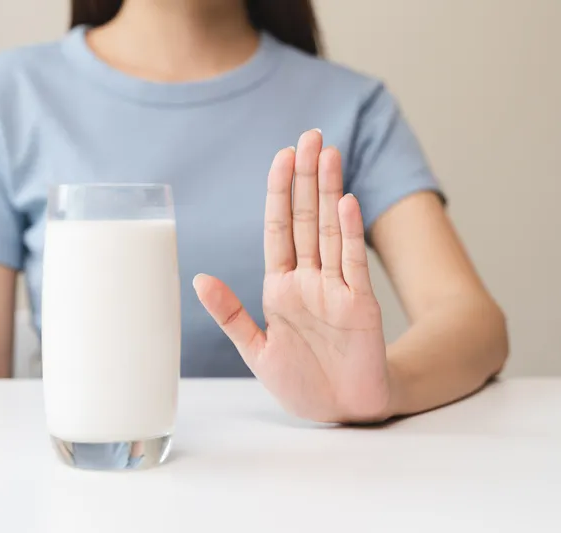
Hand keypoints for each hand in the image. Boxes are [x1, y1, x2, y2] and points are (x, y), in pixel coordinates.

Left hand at [194, 130, 392, 422]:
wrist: (343, 410)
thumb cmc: (302, 382)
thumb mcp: (256, 350)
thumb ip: (230, 314)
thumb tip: (200, 278)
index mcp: (281, 287)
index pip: (278, 229)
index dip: (279, 192)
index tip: (282, 156)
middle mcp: (310, 279)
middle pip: (305, 218)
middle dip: (306, 177)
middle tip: (310, 135)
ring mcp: (336, 288)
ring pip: (329, 230)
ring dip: (328, 191)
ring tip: (329, 153)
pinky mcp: (360, 304)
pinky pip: (352, 264)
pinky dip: (347, 234)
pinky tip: (344, 202)